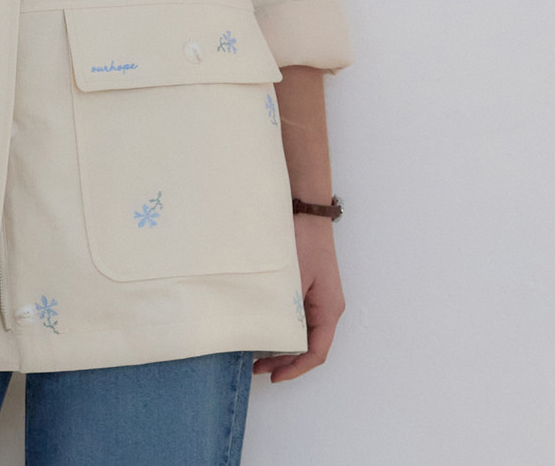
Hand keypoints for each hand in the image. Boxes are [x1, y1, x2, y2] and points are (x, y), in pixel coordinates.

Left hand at [253, 215, 344, 380]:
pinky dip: (281, 327)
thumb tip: (266, 333)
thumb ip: (283, 307)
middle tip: (257, 367)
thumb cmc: (302, 241)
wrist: (306, 210)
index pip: (316, 352)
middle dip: (285, 360)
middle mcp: (327, 308)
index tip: (273, 376)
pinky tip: (263, 327)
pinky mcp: (307, 289)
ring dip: (282, 345)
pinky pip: (297, 318)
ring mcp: (318, 299)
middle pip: (309, 346)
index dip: (295, 369)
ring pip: (302, 333)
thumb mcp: (292, 278)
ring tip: (257, 352)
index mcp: (329, 310)